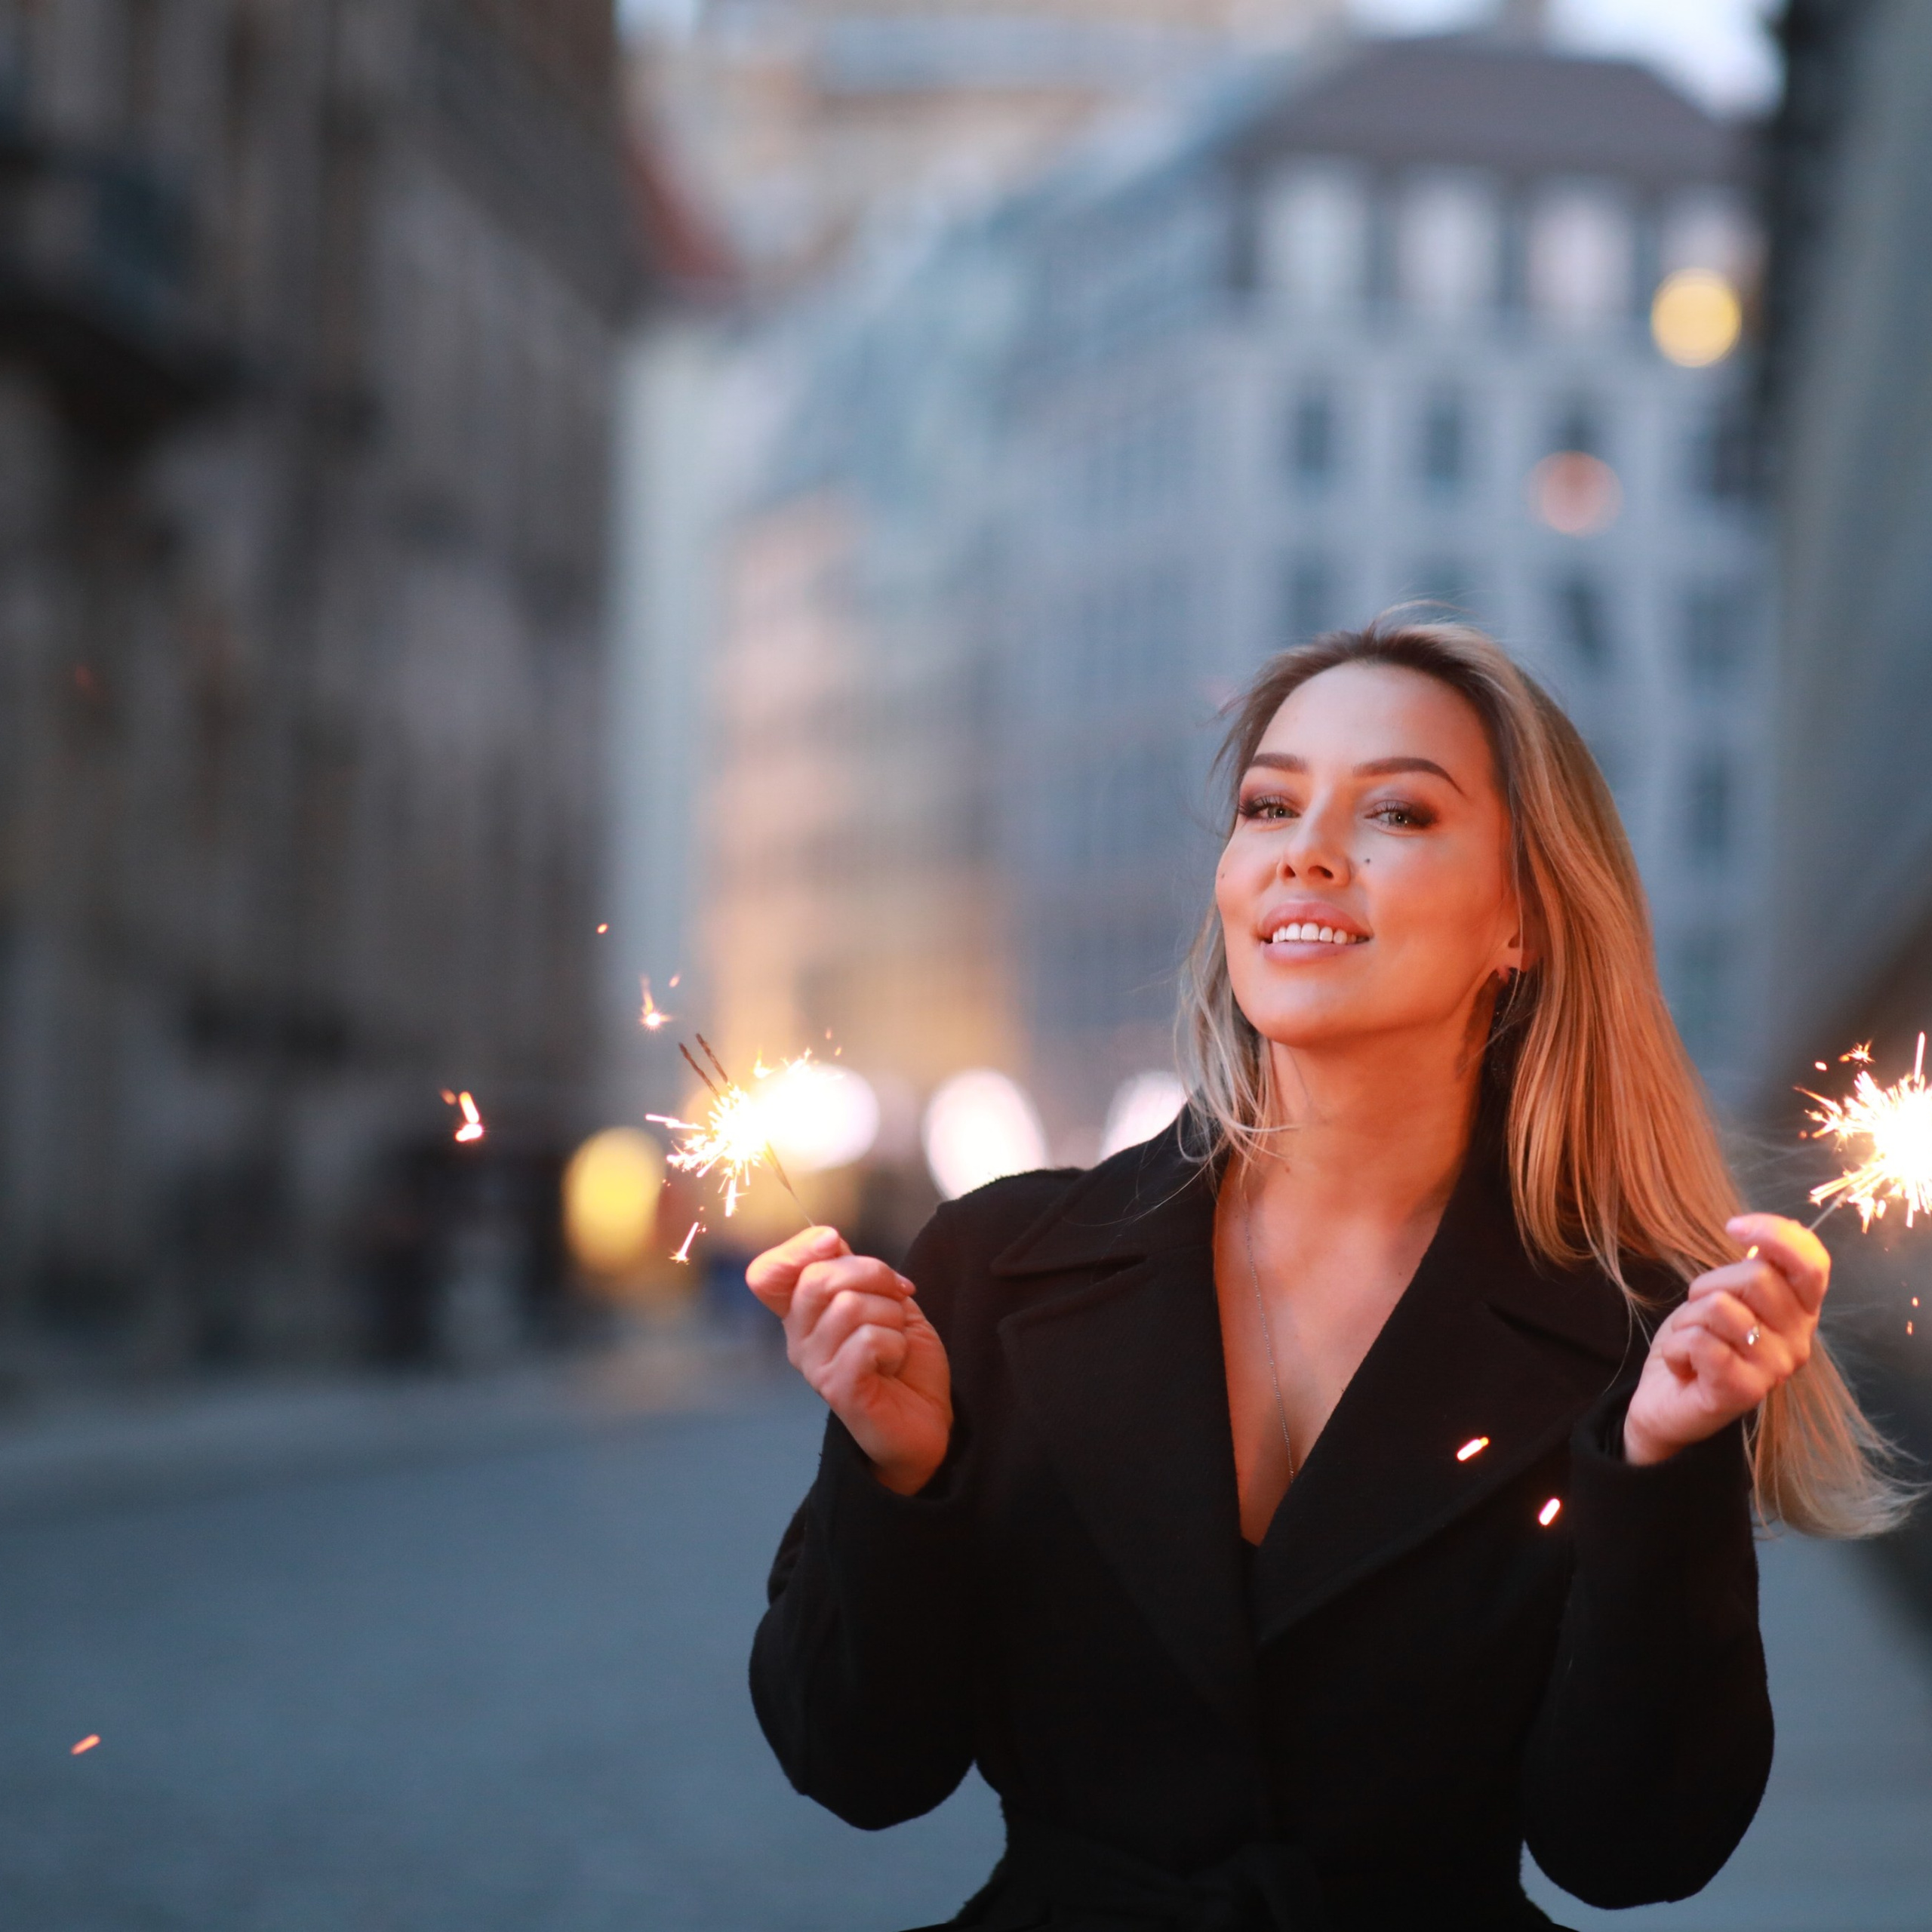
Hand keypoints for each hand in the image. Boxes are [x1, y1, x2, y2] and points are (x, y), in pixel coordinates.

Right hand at [746, 1226, 952, 1495]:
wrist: (928, 1417)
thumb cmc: (903, 1358)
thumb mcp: (882, 1298)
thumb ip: (853, 1270)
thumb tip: (830, 1240)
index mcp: (803, 1314)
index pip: (765, 1274)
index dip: (795, 1248)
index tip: (833, 1241)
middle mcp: (799, 1339)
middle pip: (817, 1279)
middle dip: (872, 1273)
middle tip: (899, 1296)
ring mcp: (815, 1367)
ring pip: (850, 1306)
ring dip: (892, 1315)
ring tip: (896, 1338)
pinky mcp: (839, 1389)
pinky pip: (867, 1341)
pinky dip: (895, 1343)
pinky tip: (894, 1362)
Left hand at [1623, 1214, 1827, 1466]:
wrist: (1667, 1401)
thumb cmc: (1700, 1341)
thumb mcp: (1725, 1296)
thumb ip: (1751, 1270)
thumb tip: (1767, 1230)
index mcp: (1800, 1312)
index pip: (1813, 1264)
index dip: (1778, 1234)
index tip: (1734, 1227)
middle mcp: (1799, 1341)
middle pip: (1756, 1277)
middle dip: (1708, 1285)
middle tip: (1700, 1315)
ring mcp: (1774, 1369)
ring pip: (1720, 1308)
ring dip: (1688, 1319)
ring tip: (1692, 1343)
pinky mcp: (1744, 1391)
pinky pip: (1700, 1341)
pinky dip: (1677, 1347)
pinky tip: (1684, 1365)